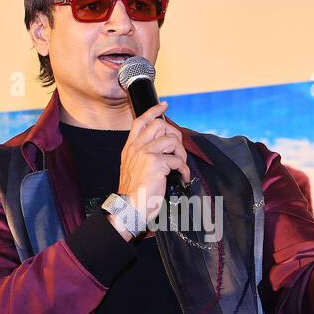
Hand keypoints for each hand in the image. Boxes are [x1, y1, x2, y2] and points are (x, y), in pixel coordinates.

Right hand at [111, 100, 190, 240]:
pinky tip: (183, 177)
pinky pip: (177, 160)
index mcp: (130, 148)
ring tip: (180, 165)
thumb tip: (162, 147)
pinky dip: (184, 169)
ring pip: (171, 140)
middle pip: (160, 125)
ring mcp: (145, 153)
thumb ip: (142, 155)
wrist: (129, 208)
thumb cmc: (134, 193)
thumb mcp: (133, 169)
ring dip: (181, 153)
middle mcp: (136, 148)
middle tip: (178, 149)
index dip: (154, 111)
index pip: (141, 121)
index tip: (164, 105)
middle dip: (175, 134)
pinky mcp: (156, 163)